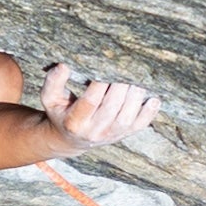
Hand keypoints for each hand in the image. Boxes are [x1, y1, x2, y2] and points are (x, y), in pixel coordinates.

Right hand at [41, 63, 158, 152]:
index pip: (90, 101)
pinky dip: (149, 112)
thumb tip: (64, 66)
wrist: (71, 139)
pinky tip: (154, 98)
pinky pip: (139, 126)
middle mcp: (94, 132)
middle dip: (121, 86)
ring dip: (135, 97)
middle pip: (112, 108)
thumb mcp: (50, 99)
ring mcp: (111, 136)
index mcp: (75, 122)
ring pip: (127, 117)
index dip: (100, 84)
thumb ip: (53, 82)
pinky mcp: (123, 136)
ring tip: (137, 78)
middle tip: (126, 66)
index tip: (106, 65)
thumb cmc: (61, 112)